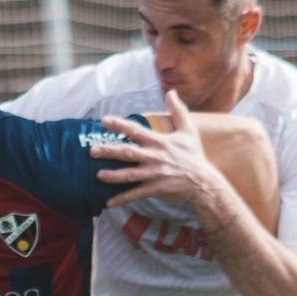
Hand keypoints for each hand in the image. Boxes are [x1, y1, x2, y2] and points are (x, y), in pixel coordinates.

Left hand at [90, 90, 214, 207]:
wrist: (204, 181)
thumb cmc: (194, 155)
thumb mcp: (188, 130)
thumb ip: (178, 110)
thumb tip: (172, 92)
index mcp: (160, 141)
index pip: (136, 130)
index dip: (119, 125)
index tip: (103, 121)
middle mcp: (155, 157)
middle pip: (128, 152)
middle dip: (109, 151)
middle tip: (92, 150)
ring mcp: (155, 174)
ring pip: (130, 174)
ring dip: (113, 175)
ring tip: (98, 175)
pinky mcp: (156, 189)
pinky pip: (137, 194)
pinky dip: (123, 199)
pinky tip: (109, 203)